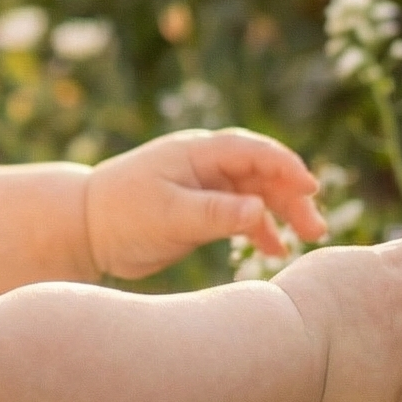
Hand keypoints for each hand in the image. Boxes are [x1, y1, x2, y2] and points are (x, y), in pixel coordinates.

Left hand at [84, 128, 326, 279]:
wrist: (85, 229)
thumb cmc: (121, 214)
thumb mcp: (169, 215)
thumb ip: (215, 214)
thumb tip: (260, 211)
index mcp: (197, 153)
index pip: (253, 152)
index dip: (285, 167)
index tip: (311, 187)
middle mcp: (206, 166)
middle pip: (262, 174)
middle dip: (292, 196)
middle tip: (315, 228)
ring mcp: (206, 189)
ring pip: (257, 196)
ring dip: (282, 214)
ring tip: (306, 239)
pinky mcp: (202, 213)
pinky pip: (241, 216)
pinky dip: (260, 230)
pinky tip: (276, 250)